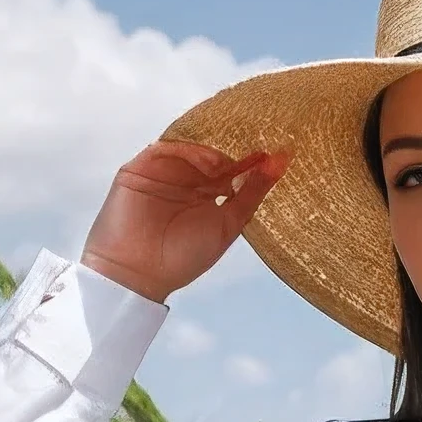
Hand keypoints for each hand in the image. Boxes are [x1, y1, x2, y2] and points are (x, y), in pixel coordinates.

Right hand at [80, 139, 293, 304]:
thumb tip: (283, 162)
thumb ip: (252, 194)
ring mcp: (162, 173)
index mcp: (204, 197)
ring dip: (212, 153)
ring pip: (190, 150)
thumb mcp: (228, 225)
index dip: (251, 164)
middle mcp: (184, 182)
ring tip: (229, 165)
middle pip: (211, 156)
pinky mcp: (140, 168)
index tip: (275, 156)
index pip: (230, 173)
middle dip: (233, 154)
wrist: (138, 273)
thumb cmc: (183, 257)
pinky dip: (189, 150)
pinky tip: (208, 163)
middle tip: (255, 152)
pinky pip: (165, 148)